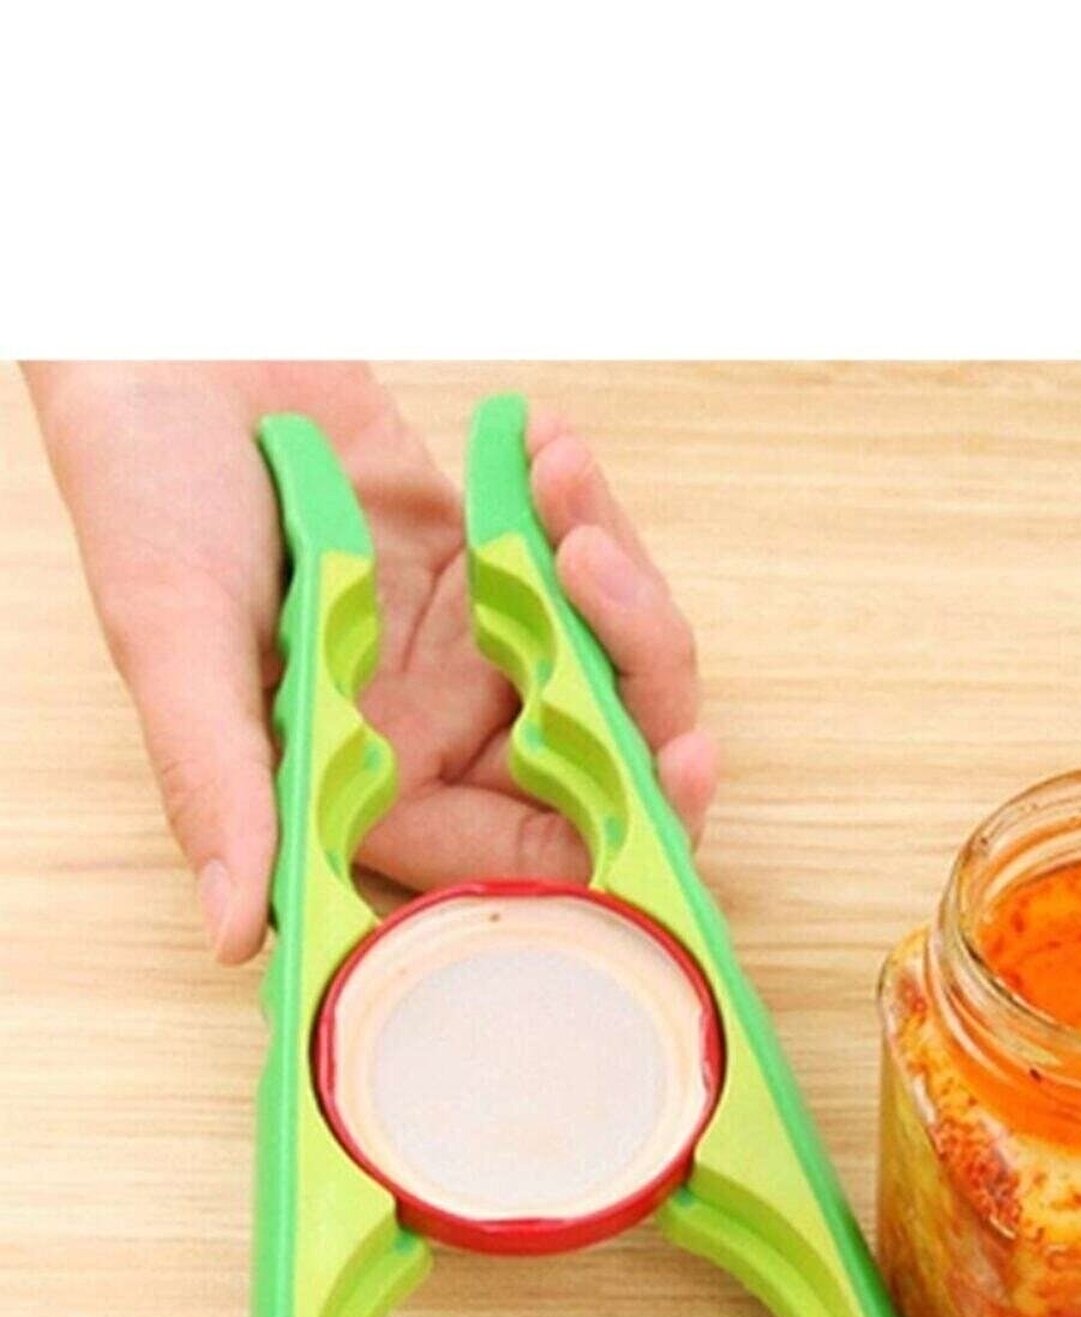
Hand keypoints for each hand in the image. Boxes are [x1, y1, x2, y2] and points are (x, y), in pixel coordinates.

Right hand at [23, 363, 717, 960]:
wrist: (167, 357)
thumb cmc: (145, 499)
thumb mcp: (170, 638)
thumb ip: (216, 784)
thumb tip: (233, 935)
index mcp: (365, 795)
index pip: (518, 857)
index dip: (614, 836)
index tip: (675, 765)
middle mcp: (433, 741)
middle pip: (598, 767)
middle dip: (644, 689)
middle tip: (623, 587)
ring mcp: (475, 654)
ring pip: (610, 664)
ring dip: (614, 576)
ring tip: (559, 477)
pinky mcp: (497, 570)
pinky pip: (586, 568)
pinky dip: (586, 507)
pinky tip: (545, 443)